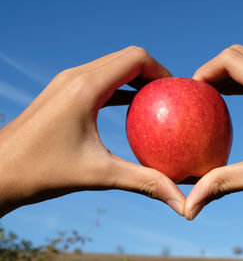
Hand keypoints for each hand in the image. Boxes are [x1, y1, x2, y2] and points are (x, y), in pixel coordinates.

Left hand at [0, 46, 184, 216]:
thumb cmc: (43, 173)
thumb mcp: (100, 175)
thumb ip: (145, 182)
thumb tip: (181, 203)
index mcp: (86, 87)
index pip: (135, 59)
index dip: (161, 70)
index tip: (176, 93)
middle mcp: (76, 76)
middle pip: (126, 57)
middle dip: (153, 72)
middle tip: (171, 97)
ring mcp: (67, 81)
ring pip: (112, 65)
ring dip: (136, 77)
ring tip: (156, 101)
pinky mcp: (63, 91)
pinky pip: (100, 79)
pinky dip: (121, 87)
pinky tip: (132, 108)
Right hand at [185, 45, 242, 239]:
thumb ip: (225, 182)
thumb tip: (191, 205)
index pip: (232, 60)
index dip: (206, 70)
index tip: (193, 90)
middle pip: (242, 54)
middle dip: (216, 68)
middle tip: (200, 93)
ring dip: (233, 72)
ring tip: (214, 95)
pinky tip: (241, 97)